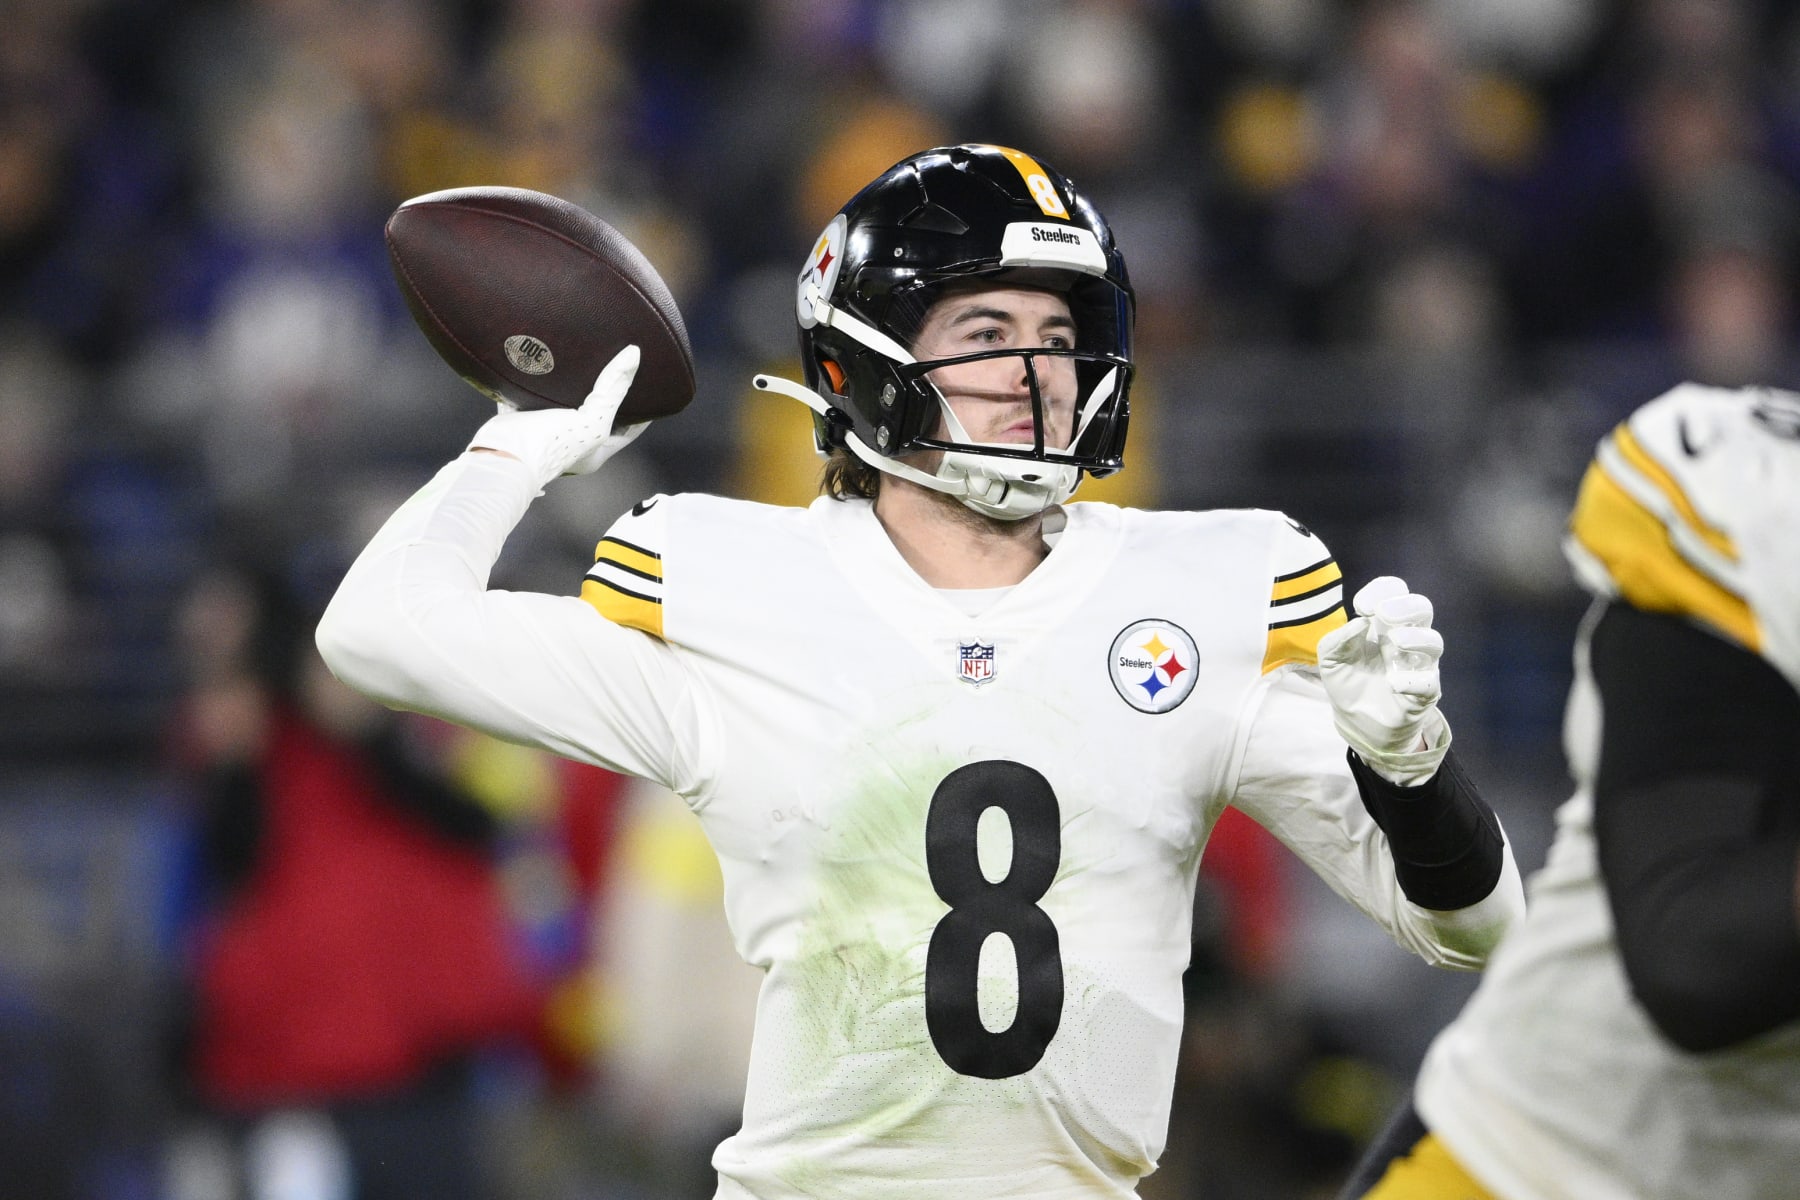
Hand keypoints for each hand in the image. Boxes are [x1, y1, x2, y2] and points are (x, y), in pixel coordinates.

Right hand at [467, 345, 647, 489]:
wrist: (499, 455)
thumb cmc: (551, 446)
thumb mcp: (593, 419)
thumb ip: (612, 388)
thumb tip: (634, 354)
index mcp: (596, 451)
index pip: (629, 430)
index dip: (643, 411)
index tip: (654, 388)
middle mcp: (574, 443)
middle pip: (599, 414)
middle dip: (609, 394)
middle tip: (620, 366)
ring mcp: (547, 430)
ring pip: (566, 403)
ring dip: (575, 385)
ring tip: (588, 357)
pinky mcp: (522, 418)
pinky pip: (534, 395)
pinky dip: (540, 380)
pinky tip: (546, 361)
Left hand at [1317, 576, 1449, 785]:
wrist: (1358, 722)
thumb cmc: (1349, 682)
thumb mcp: (1330, 659)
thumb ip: (1337, 639)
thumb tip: (1360, 623)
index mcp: (1382, 624)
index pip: (1394, 593)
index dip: (1382, 591)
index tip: (1361, 605)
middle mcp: (1405, 638)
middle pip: (1422, 608)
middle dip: (1406, 606)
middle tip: (1384, 615)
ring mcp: (1418, 664)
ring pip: (1434, 642)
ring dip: (1417, 638)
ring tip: (1395, 643)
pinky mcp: (1424, 691)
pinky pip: (1429, 682)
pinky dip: (1414, 680)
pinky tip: (1395, 683)